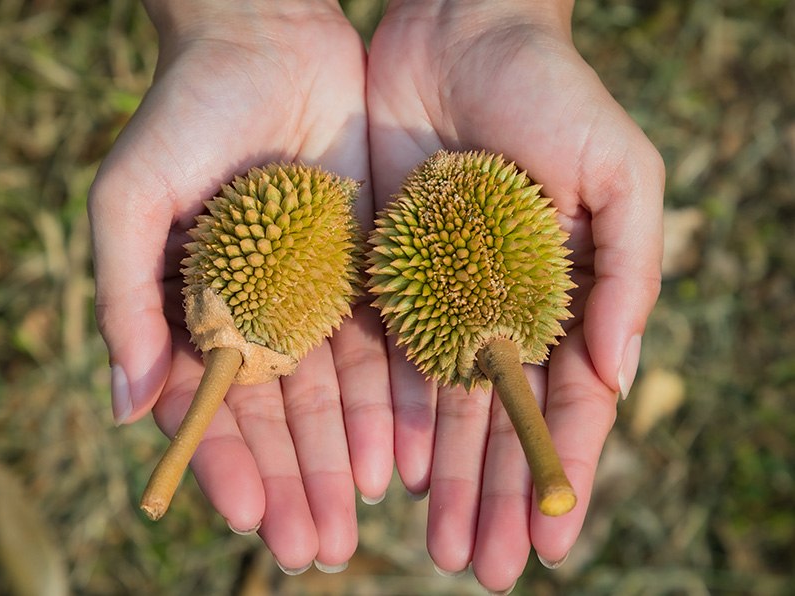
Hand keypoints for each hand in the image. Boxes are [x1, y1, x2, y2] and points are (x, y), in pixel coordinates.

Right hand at [88, 0, 391, 571]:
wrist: (268, 40)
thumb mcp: (131, 200)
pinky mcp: (371, 270)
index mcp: (201, 310)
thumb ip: (124, 299)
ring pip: (339, 395)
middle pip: (283, 418)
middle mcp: (264, 315)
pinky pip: (388, 344)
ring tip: (366, 518)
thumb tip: (126, 405)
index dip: (229, 465)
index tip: (250, 519)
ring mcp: (320, 297)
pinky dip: (398, 399)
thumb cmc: (185, 113)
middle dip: (297, 482)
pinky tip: (413, 450)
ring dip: (350, 458)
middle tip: (315, 548)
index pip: (213, 406)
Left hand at [367, 0, 662, 589]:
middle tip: (483, 568)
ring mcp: (440, 298)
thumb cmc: (552, 93)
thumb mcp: (619, 171)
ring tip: (441, 544)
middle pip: (501, 423)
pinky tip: (391, 471)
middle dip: (495, 496)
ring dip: (445, 479)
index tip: (551, 545)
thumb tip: (620, 376)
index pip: (566, 403)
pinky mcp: (384, 275)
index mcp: (565, 295)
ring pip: (444, 408)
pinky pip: (386, 360)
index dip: (560, 473)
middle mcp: (502, 310)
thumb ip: (627, 271)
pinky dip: (390, 418)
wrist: (455, 34)